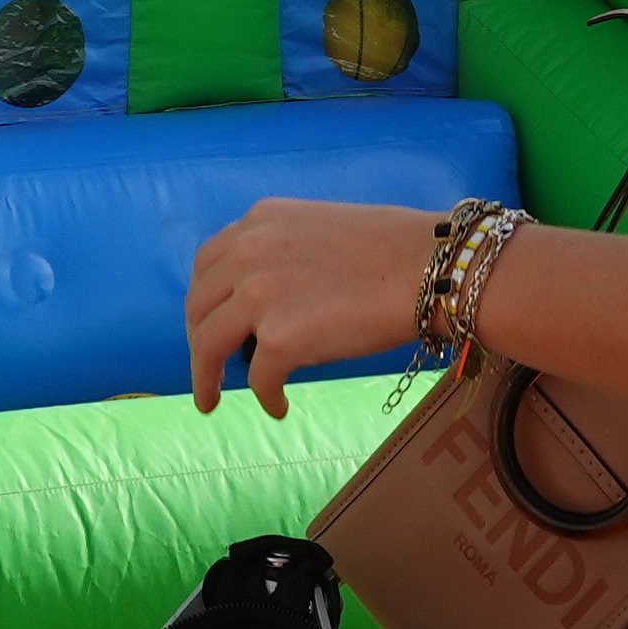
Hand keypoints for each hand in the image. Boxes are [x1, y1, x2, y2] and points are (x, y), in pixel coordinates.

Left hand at [185, 196, 437, 417]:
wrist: (430, 269)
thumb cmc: (393, 248)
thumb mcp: (318, 227)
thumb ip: (281, 250)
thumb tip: (267, 291)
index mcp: (258, 221)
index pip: (207, 264)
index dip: (203, 299)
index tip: (207, 322)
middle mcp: (248, 251)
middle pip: (199, 306)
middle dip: (197, 342)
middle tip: (206, 369)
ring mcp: (260, 295)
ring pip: (209, 346)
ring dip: (207, 377)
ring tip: (212, 400)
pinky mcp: (281, 339)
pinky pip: (257, 379)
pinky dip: (265, 398)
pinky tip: (279, 407)